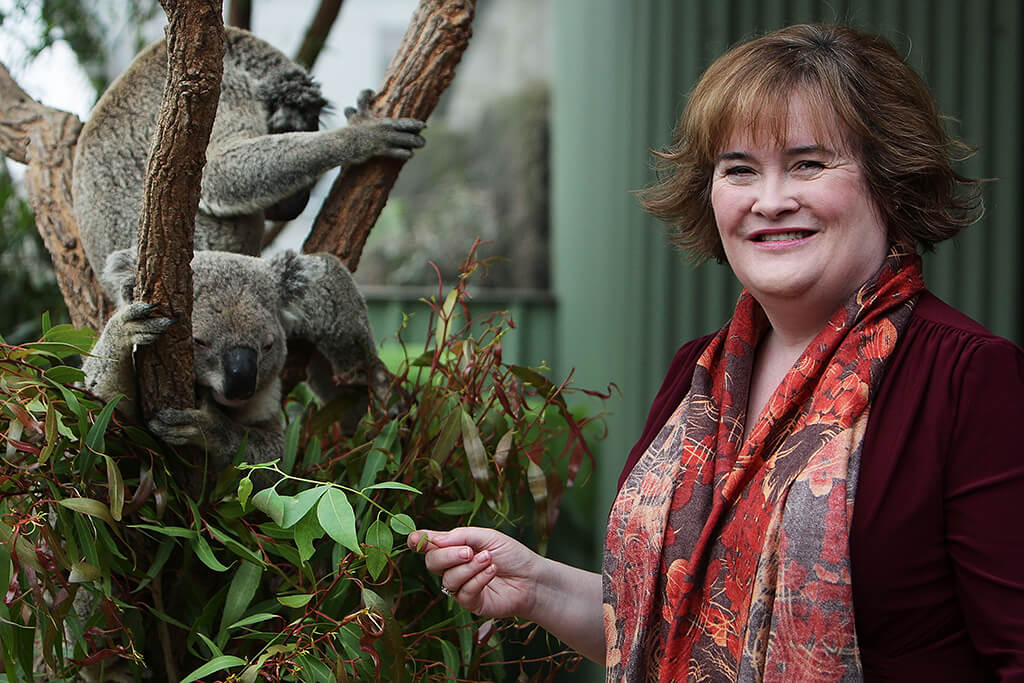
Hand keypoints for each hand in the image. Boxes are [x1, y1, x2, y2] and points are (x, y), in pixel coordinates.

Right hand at [407, 527, 540, 620]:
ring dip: (469, 568)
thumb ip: (460, 536)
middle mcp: (454, 567)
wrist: (532, 577)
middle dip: (448, 555)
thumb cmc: (511, 554)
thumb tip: (433, 539)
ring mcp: (461, 586)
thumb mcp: (487, 537)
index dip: (419, 542)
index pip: (429, 545)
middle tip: (469, 551)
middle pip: (432, 562)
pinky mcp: (471, 603)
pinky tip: (492, 572)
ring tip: (489, 560)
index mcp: (455, 547)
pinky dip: (478, 579)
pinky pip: (463, 592)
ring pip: (448, 578)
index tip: (415, 539)